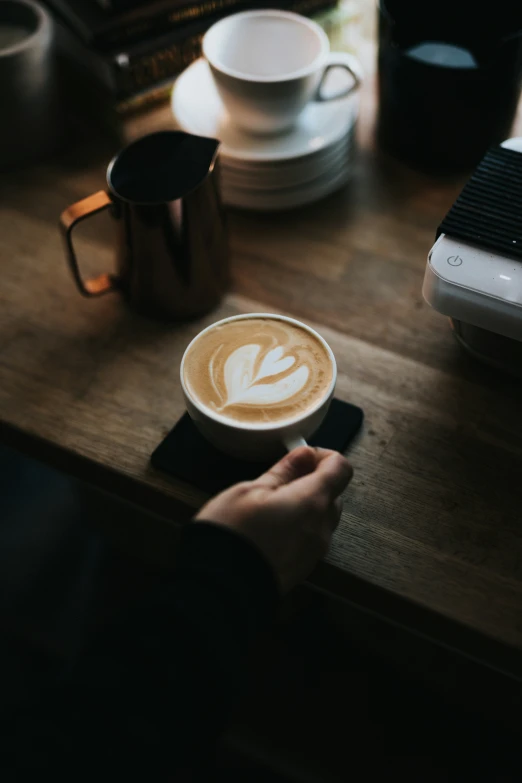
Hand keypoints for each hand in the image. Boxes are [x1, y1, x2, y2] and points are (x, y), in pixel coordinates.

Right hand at [195, 447, 352, 592]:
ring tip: (270, 507)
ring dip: (305, 506)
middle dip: (313, 482)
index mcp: (312, 501)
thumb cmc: (232, 533)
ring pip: (322, 518)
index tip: (301, 457)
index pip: (341, 468)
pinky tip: (270, 529)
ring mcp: (315, 551)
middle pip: (333, 494)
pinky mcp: (304, 568)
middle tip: (280, 481)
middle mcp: (322, 527)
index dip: (324, 457)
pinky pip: (311, 539)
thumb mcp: (250, 490)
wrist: (221, 588)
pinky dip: (299, 528)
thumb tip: (303, 455)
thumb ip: (283, 472)